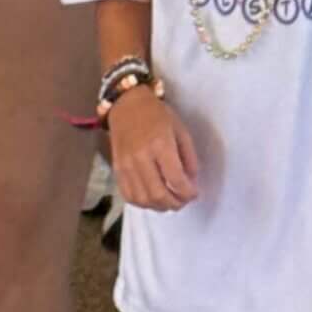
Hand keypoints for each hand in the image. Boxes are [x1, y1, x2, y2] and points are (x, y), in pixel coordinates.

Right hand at [109, 87, 199, 212]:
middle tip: (183, 201)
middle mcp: (141, 158)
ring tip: (169, 202)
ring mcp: (126, 166)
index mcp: (160, 145)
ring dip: (159, 207)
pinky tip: (152, 198)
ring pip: (143, 199)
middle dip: (175, 204)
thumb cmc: (157, 115)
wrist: (126, 105)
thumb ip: (189, 157)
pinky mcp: (116, 170)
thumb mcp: (180, 130)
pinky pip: (129, 196)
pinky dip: (143, 203)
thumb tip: (191, 182)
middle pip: (158, 194)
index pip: (176, 180)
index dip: (188, 193)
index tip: (194, 194)